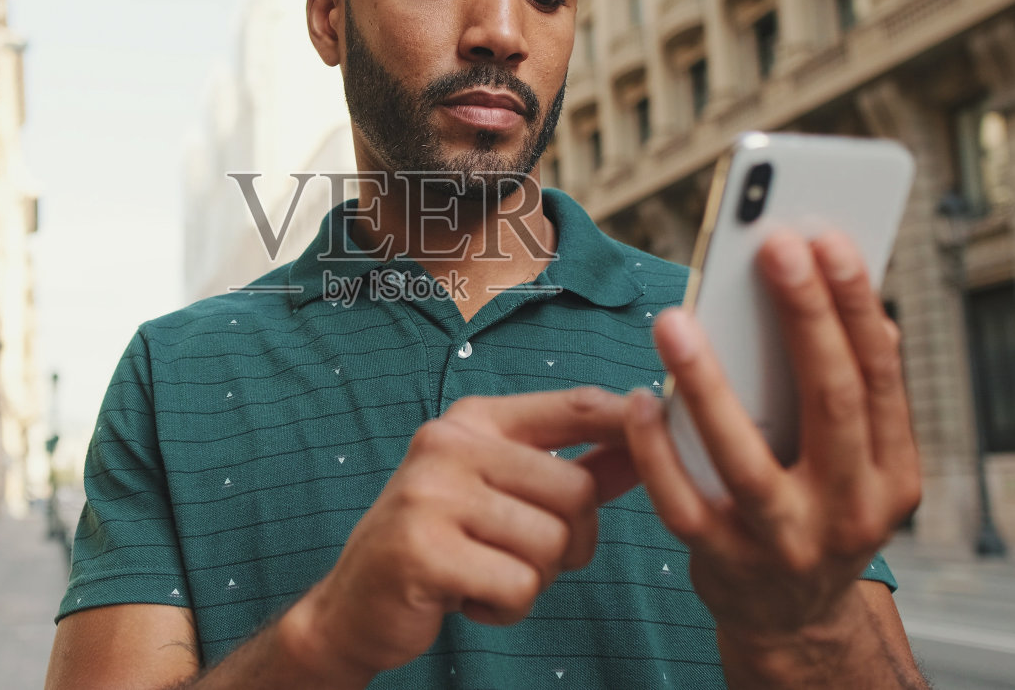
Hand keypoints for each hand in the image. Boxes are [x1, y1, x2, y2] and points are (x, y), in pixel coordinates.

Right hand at [282, 387, 638, 684]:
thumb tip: (646, 443)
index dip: (627, 423)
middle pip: (576, 491)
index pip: (573, 406)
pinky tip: (469, 598)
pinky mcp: (423, 551)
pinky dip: (507, 608)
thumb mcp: (501, 495)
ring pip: (550, 544)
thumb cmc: (441, 544)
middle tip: (523, 559)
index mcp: (473, 421)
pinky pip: (519, 586)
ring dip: (534, 581)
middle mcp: (448, 444)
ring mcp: (430, 494)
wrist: (354, 604)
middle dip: (570, 542)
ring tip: (487, 575)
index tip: (660, 436)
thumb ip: (572, 468)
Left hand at [622, 230, 920, 645]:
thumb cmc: (818, 510)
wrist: (792, 619)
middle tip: (770, 244)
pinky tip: (639, 398)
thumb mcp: (858, 466)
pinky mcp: (723, 562)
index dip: (854, 304)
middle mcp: (851, 512)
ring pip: (746, 458)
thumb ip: (853, 398)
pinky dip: (657, 448)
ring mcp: (786, 542)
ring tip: (675, 318)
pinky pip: (682, 501)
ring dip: (708, 383)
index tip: (826, 236)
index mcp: (894, 477)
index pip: (881, 377)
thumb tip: (849, 303)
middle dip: (805, 317)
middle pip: (832, 403)